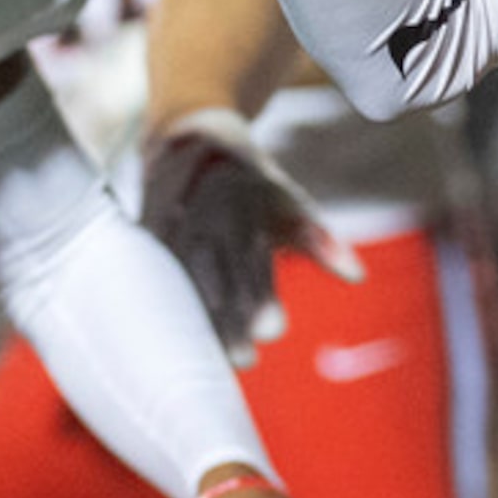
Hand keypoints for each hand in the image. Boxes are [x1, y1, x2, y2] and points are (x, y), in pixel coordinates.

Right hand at [141, 108, 364, 366]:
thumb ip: (318, 239)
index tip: (274, 331)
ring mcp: (165, 214)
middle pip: (213, 267)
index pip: (250, 251)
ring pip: (178, 272)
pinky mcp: (141, 226)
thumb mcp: (286, 201)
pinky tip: (169, 341)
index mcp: (239, 193)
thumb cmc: (250, 182)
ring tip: (207, 361)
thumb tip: (356, 276)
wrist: (188, 136)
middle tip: (245, 361)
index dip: (260, 291)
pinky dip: (160, 303)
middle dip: (228, 315)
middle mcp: (200, 202)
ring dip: (193, 317)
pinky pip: (149, 268)